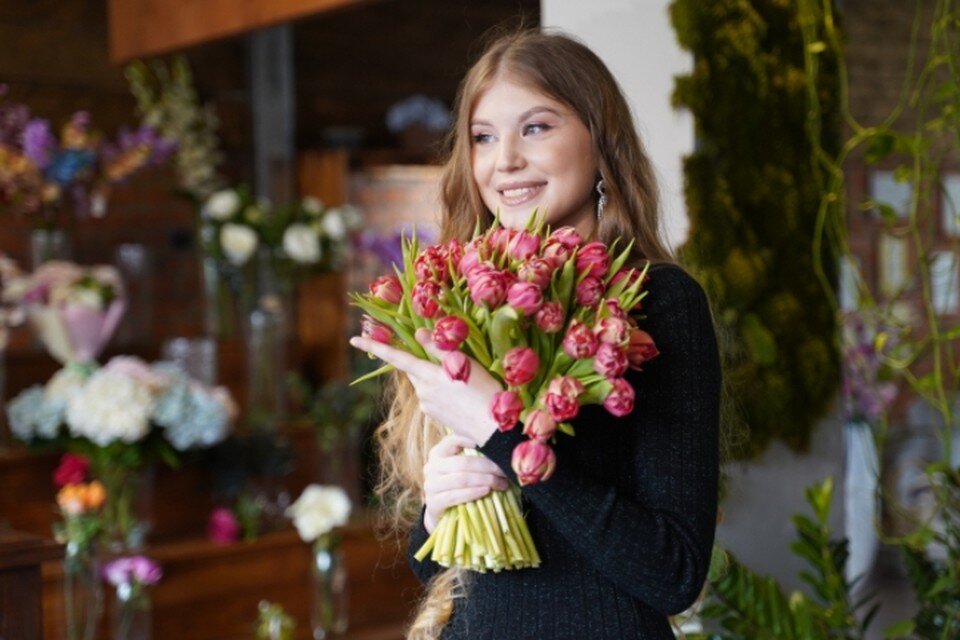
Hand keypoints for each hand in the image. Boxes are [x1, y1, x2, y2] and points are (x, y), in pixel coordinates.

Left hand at [349, 328, 501, 444]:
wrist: (493, 429)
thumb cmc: (483, 390)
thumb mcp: (463, 364)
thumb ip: (438, 348)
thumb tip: (417, 334)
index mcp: (428, 375)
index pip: (396, 357)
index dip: (375, 346)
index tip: (354, 339)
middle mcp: (422, 392)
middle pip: (414, 369)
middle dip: (424, 362)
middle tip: (450, 362)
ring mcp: (427, 406)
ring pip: (424, 383)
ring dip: (435, 378)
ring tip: (463, 383)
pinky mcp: (434, 416)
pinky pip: (432, 398)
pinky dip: (442, 393)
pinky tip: (461, 397)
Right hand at [422, 434, 508, 532]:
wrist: (441, 512)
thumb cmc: (456, 485)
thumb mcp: (460, 468)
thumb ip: (472, 456)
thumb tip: (497, 446)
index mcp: (438, 453)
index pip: (452, 440)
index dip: (470, 439)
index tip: (489, 442)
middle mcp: (431, 467)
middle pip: (463, 463)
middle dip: (487, 467)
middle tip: (504, 472)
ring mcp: (431, 485)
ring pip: (461, 479)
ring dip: (485, 481)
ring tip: (501, 484)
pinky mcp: (433, 503)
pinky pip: (455, 496)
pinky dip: (473, 493)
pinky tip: (486, 491)